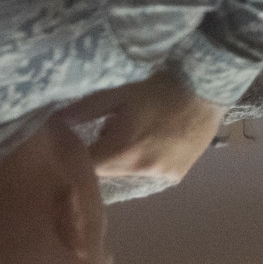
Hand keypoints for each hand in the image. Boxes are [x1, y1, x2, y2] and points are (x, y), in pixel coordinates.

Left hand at [58, 69, 229, 186]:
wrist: (208, 87)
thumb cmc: (159, 88)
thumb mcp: (119, 94)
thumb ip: (84, 111)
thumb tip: (54, 123)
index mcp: (119, 152)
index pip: (83, 167)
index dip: (79, 155)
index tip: (78, 143)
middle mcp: (139, 171)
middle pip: (106, 173)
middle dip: (103, 157)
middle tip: (109, 134)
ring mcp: (160, 176)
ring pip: (129, 176)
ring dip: (127, 162)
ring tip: (137, 138)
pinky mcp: (177, 175)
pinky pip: (151, 176)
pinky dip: (148, 163)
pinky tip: (155, 146)